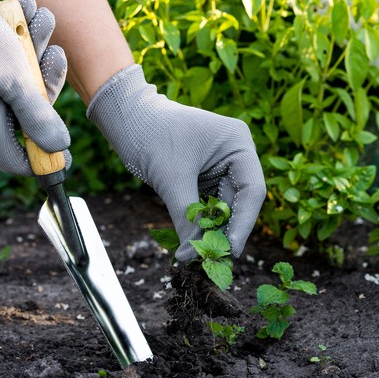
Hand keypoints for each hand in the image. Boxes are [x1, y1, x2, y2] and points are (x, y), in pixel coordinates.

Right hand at [0, 0, 68, 175]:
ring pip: (21, 83)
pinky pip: (7, 65)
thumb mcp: (16, 81)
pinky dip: (22, 42)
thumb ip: (38, 116)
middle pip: (27, 116)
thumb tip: (59, 148)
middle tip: (56, 52)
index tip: (69, 149)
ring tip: (43, 17)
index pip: (17, 162)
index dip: (46, 158)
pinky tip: (28, 10)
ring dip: (38, 51)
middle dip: (47, 82)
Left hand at [87, 65, 266, 261]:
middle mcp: (236, 155)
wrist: (127, 118)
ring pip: (223, 209)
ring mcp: (221, 167)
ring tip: (198, 255)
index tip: (231, 250)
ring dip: (211, 231)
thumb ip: (186, 217)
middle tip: (211, 259)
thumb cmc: (151, 134)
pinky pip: (208, 207)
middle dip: (224, 231)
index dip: (243, 223)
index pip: (252, 190)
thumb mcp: (172, 178)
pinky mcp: (205, 177)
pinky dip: (200, 224)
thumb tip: (190, 256)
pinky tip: (191, 243)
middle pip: (239, 202)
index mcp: (238, 143)